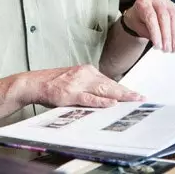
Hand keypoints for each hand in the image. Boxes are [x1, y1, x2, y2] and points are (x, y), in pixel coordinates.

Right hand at [27, 65, 144, 107]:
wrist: (33, 83)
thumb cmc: (53, 84)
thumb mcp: (74, 81)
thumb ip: (89, 86)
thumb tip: (107, 96)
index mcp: (87, 71)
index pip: (109, 81)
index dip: (124, 89)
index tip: (136, 95)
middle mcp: (84, 74)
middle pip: (110, 85)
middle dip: (126, 93)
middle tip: (141, 98)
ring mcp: (77, 84)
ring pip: (103, 90)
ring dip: (119, 96)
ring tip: (132, 101)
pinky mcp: (70, 94)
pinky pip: (88, 98)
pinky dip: (100, 101)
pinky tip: (111, 104)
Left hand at [122, 0, 174, 52]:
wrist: (140, 12)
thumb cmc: (137, 19)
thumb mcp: (136, 26)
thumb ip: (147, 33)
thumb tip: (159, 44)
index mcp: (143, 2)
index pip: (151, 17)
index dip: (156, 32)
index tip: (158, 46)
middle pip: (164, 17)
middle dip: (166, 35)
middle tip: (166, 49)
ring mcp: (166, 2)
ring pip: (174, 18)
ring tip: (173, 49)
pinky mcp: (174, 8)